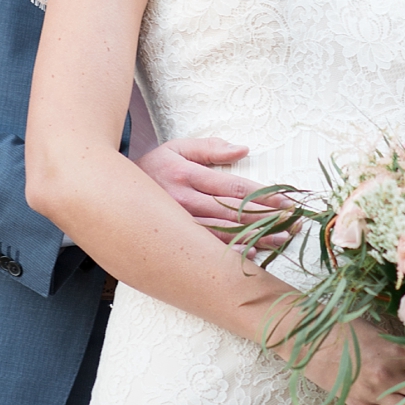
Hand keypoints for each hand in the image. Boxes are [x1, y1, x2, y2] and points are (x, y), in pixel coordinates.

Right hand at [135, 135, 290, 250]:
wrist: (108, 194)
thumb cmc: (152, 168)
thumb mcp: (177, 148)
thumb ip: (210, 147)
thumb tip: (242, 149)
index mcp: (188, 176)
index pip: (234, 188)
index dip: (263, 195)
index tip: (288, 201)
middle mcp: (184, 203)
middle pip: (234, 214)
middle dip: (268, 219)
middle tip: (295, 223)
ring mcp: (179, 226)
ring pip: (223, 235)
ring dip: (256, 238)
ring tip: (283, 240)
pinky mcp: (173, 242)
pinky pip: (205, 251)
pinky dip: (229, 255)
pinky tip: (251, 257)